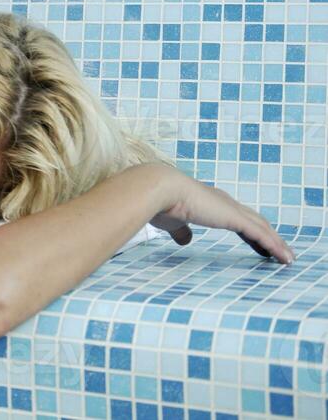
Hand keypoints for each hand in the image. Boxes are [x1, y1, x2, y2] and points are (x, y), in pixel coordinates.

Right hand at [146, 163, 294, 263]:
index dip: (247, 229)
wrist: (160, 189)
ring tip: (287, 258)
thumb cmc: (161, 203)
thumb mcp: (173, 221)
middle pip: (254, 220)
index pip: (235, 216)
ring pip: (261, 227)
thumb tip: (186, 240)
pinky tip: (284, 258)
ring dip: (276, 243)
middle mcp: (224, 202)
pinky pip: (261, 235)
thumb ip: (182, 231)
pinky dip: (274, 246)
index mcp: (209, 201)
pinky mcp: (235, 218)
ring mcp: (231, 209)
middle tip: (277, 251)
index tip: (255, 242)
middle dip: (266, 235)